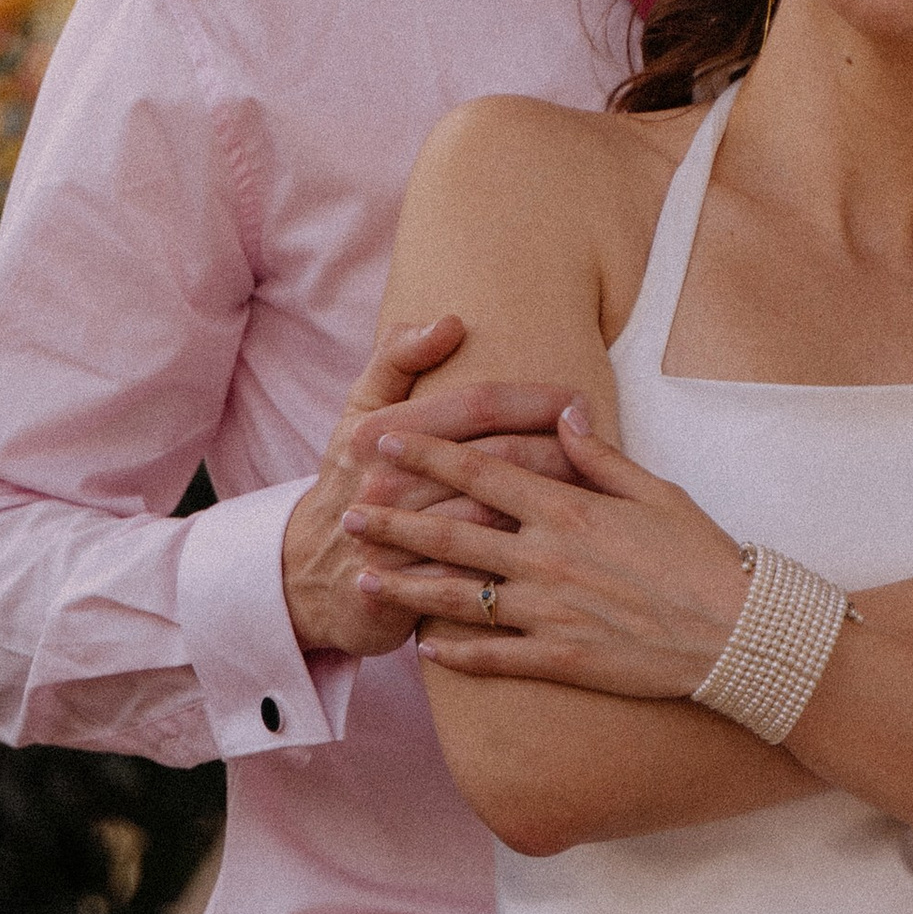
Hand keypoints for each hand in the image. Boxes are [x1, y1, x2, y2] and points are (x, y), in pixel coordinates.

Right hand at [282, 315, 576, 657]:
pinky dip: (525, 563)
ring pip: (498, 519)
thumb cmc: (349, 481)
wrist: (307, 573)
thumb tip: (450, 322)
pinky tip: (564, 552)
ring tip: (598, 497)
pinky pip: (483, 575)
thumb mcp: (359, 412)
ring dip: (552, 508)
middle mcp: (388, 483)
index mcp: (381, 433)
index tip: (579, 399)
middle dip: (559, 451)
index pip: (477, 405)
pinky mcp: (411, 592)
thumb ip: (397, 359)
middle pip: (497, 460)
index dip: (534, 399)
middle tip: (604, 446)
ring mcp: (398, 541)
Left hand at [348, 402, 751, 697]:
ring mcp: (549, 613)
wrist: (739, 634)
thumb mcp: (656, 492)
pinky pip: (494, 658)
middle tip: (344, 511)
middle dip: (392, 521)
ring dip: (405, 588)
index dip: (425, 456)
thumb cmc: (704, 557)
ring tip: (362, 578)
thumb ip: (600, 456)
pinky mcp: (560, 660)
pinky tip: (422, 651)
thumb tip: (564, 412)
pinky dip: (454, 656)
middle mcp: (547, 559)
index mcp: (568, 510)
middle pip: (451, 535)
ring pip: (458, 599)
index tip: (382, 440)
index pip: (479, 474)